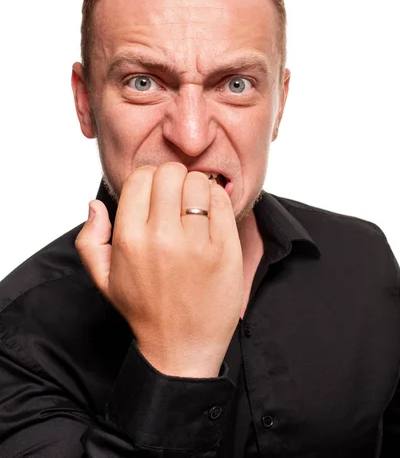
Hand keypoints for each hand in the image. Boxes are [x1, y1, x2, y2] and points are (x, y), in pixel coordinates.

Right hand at [75, 162, 243, 377]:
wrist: (181, 348)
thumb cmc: (145, 310)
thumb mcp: (104, 279)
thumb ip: (91, 239)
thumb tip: (95, 204)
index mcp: (129, 239)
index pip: (141, 176)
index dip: (148, 180)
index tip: (155, 195)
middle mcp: (162, 237)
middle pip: (171, 172)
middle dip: (173, 180)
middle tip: (176, 199)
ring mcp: (197, 243)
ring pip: (199, 182)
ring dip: (197, 189)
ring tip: (194, 210)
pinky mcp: (225, 249)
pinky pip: (223, 201)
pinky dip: (218, 201)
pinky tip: (210, 218)